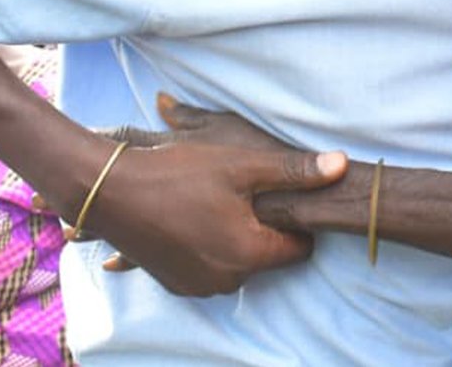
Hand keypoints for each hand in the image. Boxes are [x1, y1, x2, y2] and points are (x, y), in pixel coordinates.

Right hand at [62, 93, 348, 296]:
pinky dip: (209, 245)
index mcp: (249, 255)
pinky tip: (194, 216)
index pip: (300, 248)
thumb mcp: (242, 164)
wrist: (108, 190)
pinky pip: (209, 266)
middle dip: (264, 226)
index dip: (297, 218)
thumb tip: (343, 167)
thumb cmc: (177, 172)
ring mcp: (197, 286)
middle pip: (268, 254)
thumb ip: (295, 171)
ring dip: (236, 235)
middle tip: (244, 192)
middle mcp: (226, 280)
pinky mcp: (175, 282)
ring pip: (238, 260)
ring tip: (216, 200)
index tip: (281, 194)